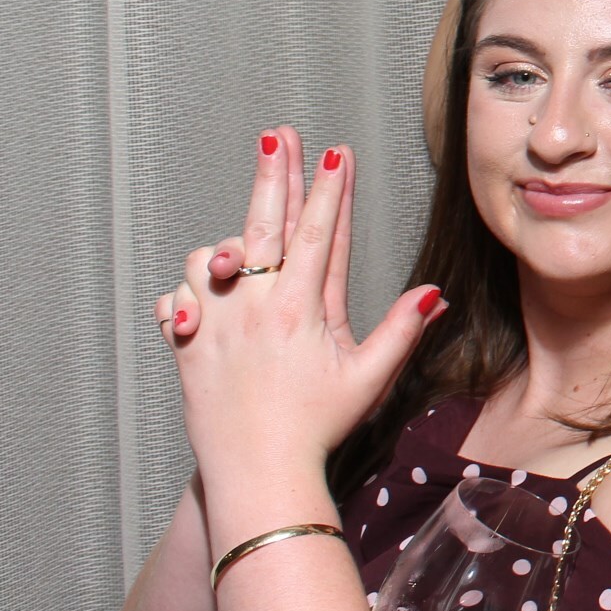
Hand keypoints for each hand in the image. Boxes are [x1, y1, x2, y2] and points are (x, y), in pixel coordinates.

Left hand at [160, 138, 447, 486]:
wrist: (256, 473)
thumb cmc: (317, 429)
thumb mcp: (369, 379)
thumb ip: (400, 330)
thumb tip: (435, 294)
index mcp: (301, 310)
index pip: (320, 232)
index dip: (329, 188)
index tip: (336, 152)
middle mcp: (255, 307)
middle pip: (263, 223)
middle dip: (274, 174)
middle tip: (278, 137)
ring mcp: (216, 322)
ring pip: (210, 257)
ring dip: (226, 244)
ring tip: (242, 245)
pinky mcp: (187, 345)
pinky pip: (175, 299)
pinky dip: (186, 293)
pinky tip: (203, 296)